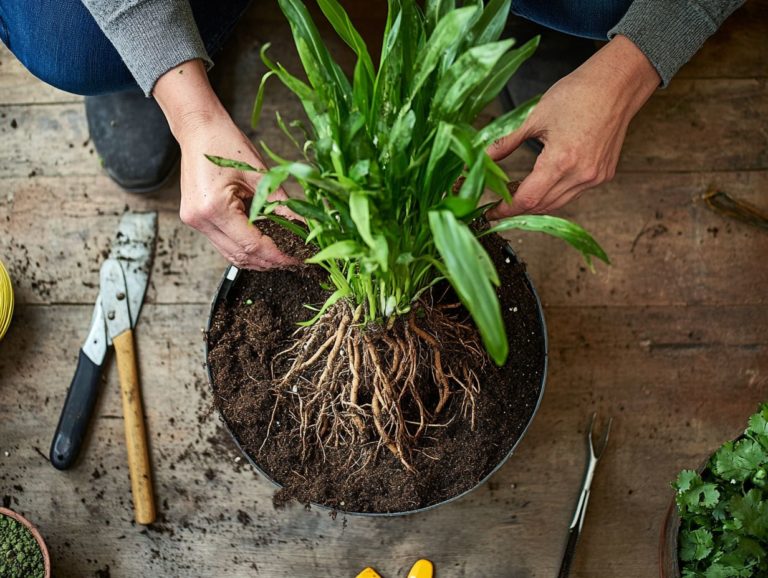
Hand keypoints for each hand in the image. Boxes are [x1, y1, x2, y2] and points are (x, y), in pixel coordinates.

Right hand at [153, 60, 297, 269]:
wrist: (198, 130)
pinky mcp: (196, 219)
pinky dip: (243, 247)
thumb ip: (281, 204)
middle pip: (239, 255)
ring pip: (230, 254)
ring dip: (256, 259)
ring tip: (281, 256)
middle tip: (293, 260)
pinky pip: (223, 243)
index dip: (276, 256)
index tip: (296, 259)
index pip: (251, 245)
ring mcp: (195, 221)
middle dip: (268, 262)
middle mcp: (200, 219)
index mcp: (214, 207)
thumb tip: (302, 226)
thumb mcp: (259, 174)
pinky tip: (262, 245)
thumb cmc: (225, 144)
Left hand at [486, 35, 659, 218]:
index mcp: (561, 160)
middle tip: (499, 201)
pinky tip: (542, 183)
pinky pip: (573, 194)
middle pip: (541, 206)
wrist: (616, 84)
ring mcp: (595, 177)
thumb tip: (482, 157)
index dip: (506, 209)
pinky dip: (554, 194)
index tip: (491, 212)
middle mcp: (581, 175)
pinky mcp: (603, 175)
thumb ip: (506, 142)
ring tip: (516, 192)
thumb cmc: (577, 94)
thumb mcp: (535, 117)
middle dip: (517, 207)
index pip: (527, 199)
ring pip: (558, 204)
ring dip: (536, 203)